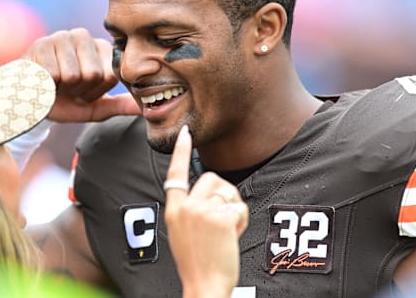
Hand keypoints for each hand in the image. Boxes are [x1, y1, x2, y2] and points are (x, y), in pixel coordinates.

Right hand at [23, 28, 139, 121]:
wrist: (29, 101)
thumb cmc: (65, 101)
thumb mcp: (94, 107)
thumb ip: (120, 105)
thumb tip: (143, 107)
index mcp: (101, 48)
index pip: (110, 75)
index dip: (96, 92)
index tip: (84, 91)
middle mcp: (83, 37)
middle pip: (94, 74)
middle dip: (80, 89)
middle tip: (68, 87)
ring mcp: (61, 37)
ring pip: (74, 74)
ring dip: (63, 87)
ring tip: (56, 83)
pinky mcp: (41, 44)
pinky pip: (54, 74)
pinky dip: (47, 85)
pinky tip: (42, 79)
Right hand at [164, 126, 248, 297]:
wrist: (204, 286)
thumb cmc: (197, 264)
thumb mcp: (182, 233)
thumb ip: (190, 211)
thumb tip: (210, 196)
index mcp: (173, 211)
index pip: (175, 174)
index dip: (181, 152)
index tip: (185, 134)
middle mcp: (186, 207)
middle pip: (211, 179)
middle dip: (224, 194)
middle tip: (225, 219)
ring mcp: (203, 211)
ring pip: (228, 191)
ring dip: (234, 208)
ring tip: (228, 231)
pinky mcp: (221, 217)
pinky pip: (239, 207)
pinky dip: (242, 221)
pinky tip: (233, 236)